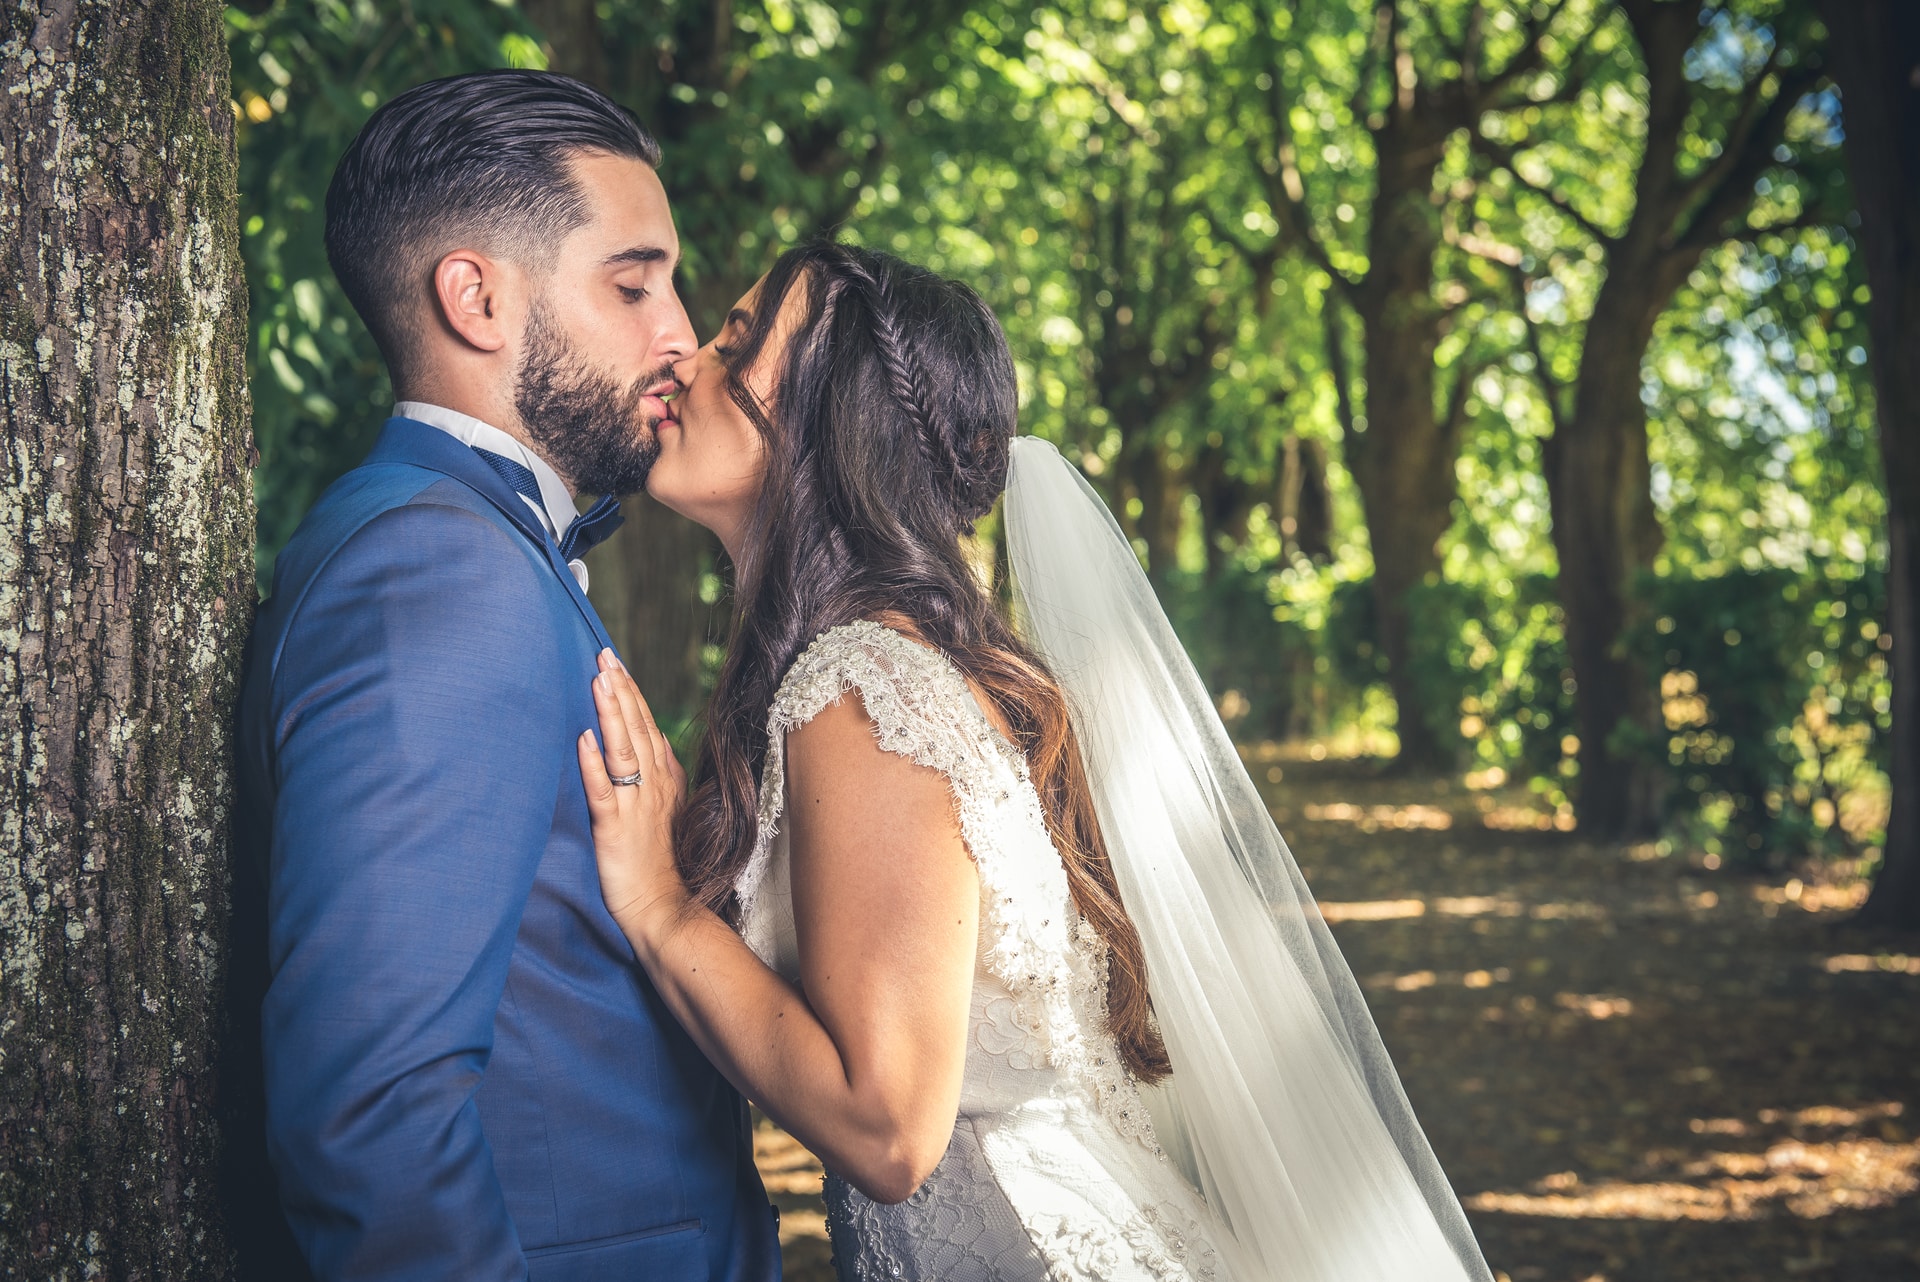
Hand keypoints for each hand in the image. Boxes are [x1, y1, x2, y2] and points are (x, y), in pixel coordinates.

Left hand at [577, 650, 691, 941]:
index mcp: (663, 779)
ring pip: (623, 751)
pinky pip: (603, 791)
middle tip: (604, 656)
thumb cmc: (661, 860)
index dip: (631, 694)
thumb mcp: (669, 808)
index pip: (646, 726)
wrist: (663, 906)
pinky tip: (584, 738)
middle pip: (635, 729)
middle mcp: (651, 786)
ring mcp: (635, 806)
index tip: (615, 664)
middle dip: (620, 691)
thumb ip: (663, 771)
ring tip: (599, 682)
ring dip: (611, 715)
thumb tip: (657, 737)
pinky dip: (593, 764)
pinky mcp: (615, 828)